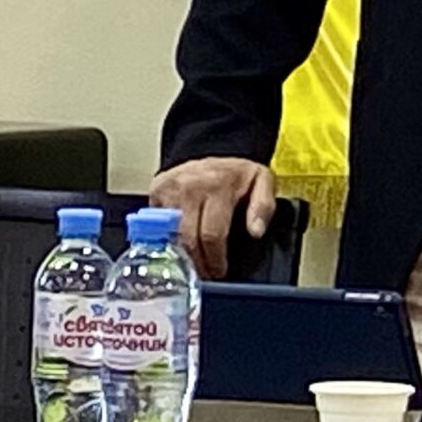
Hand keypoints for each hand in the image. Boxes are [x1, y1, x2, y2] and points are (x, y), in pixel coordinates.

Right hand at [149, 157, 276, 279]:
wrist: (213, 147)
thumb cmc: (237, 172)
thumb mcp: (263, 182)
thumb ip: (263, 207)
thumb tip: (256, 231)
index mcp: (218, 186)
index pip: (212, 234)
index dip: (215, 259)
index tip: (219, 271)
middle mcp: (190, 187)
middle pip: (188, 239)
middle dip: (198, 263)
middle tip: (206, 273)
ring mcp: (170, 190)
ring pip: (171, 236)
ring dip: (182, 255)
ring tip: (194, 264)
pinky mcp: (157, 192)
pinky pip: (158, 225)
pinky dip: (169, 239)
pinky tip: (181, 246)